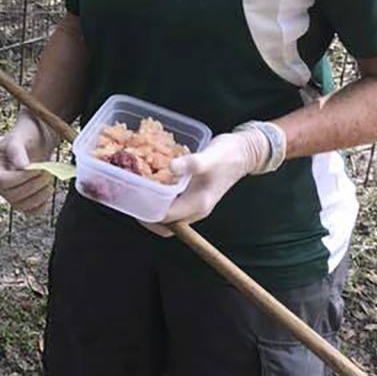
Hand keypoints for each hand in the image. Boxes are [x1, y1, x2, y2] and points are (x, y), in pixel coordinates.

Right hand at [0, 111, 59, 214]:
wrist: (38, 139)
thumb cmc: (27, 135)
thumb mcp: (19, 138)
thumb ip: (17, 150)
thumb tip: (22, 167)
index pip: (3, 181)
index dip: (22, 178)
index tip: (39, 168)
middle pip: (12, 196)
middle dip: (33, 185)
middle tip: (48, 172)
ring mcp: (9, 193)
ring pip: (21, 206)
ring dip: (39, 196)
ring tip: (50, 179)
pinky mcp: (23, 200)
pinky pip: (30, 212)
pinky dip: (40, 206)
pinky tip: (48, 192)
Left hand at [142, 126, 269, 236]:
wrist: (245, 152)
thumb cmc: (229, 155)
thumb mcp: (210, 157)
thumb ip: (192, 163)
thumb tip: (171, 167)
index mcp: (197, 204)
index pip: (165, 218)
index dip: (145, 212)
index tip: (131, 199)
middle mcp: (195, 209)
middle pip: (165, 223)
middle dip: (146, 214)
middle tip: (131, 199)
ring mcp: (195, 204)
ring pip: (168, 214)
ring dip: (152, 206)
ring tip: (137, 191)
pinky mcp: (194, 196)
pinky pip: (173, 203)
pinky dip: (160, 197)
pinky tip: (152, 181)